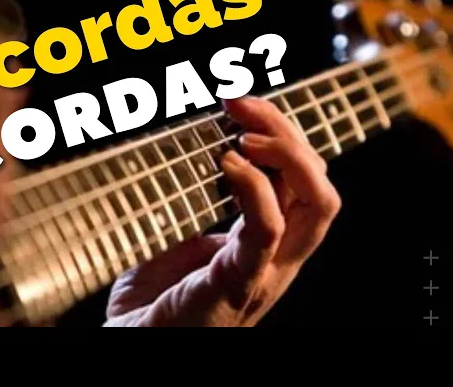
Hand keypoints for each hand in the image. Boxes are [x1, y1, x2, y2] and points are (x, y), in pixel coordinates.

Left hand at [104, 96, 340, 326]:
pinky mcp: (239, 285)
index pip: (302, 182)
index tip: (239, 105)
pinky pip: (265, 230)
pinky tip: (227, 163)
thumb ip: (199, 209)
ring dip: (285, 152)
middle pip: (318, 184)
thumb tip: (195, 161)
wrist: (134, 351)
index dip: (281, 136)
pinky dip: (255, 189)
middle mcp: (277, 258)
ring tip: (242, 131)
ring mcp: (264, 273)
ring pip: (314, 203)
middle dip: (288, 132)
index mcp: (266, 246)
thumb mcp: (181, 241)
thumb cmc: (152, 303)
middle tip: (242, 103)